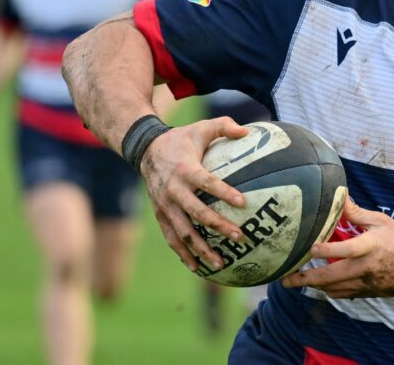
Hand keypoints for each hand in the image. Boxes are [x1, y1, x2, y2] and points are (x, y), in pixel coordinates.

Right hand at [139, 116, 248, 270]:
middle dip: (218, 226)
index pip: (207, 183)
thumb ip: (224, 126)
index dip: (224, 193)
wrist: (146, 151)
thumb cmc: (181, 139)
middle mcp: (173, 191)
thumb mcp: (201, 128)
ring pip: (183, 232)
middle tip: (240, 236)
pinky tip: (197, 268)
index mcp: (185, 170)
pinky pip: (172, 239)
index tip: (243, 203)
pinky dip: (183, 254)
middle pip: (197, 213)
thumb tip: (248, 131)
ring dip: (202, 249)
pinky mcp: (161, 216)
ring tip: (221, 263)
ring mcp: (165, 206)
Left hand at [281, 198, 393, 297]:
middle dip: (306, 280)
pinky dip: (329, 290)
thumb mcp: (381, 221)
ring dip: (314, 286)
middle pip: (332, 277)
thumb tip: (339, 196)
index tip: (310, 248)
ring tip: (296, 282)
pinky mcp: (366, 292)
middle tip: (286, 280)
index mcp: (369, 246)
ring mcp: (365, 283)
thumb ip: (356, 212)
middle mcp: (365, 267)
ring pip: (333, 289)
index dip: (327, 250)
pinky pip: (343, 294)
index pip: (346, 249)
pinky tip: (320, 285)